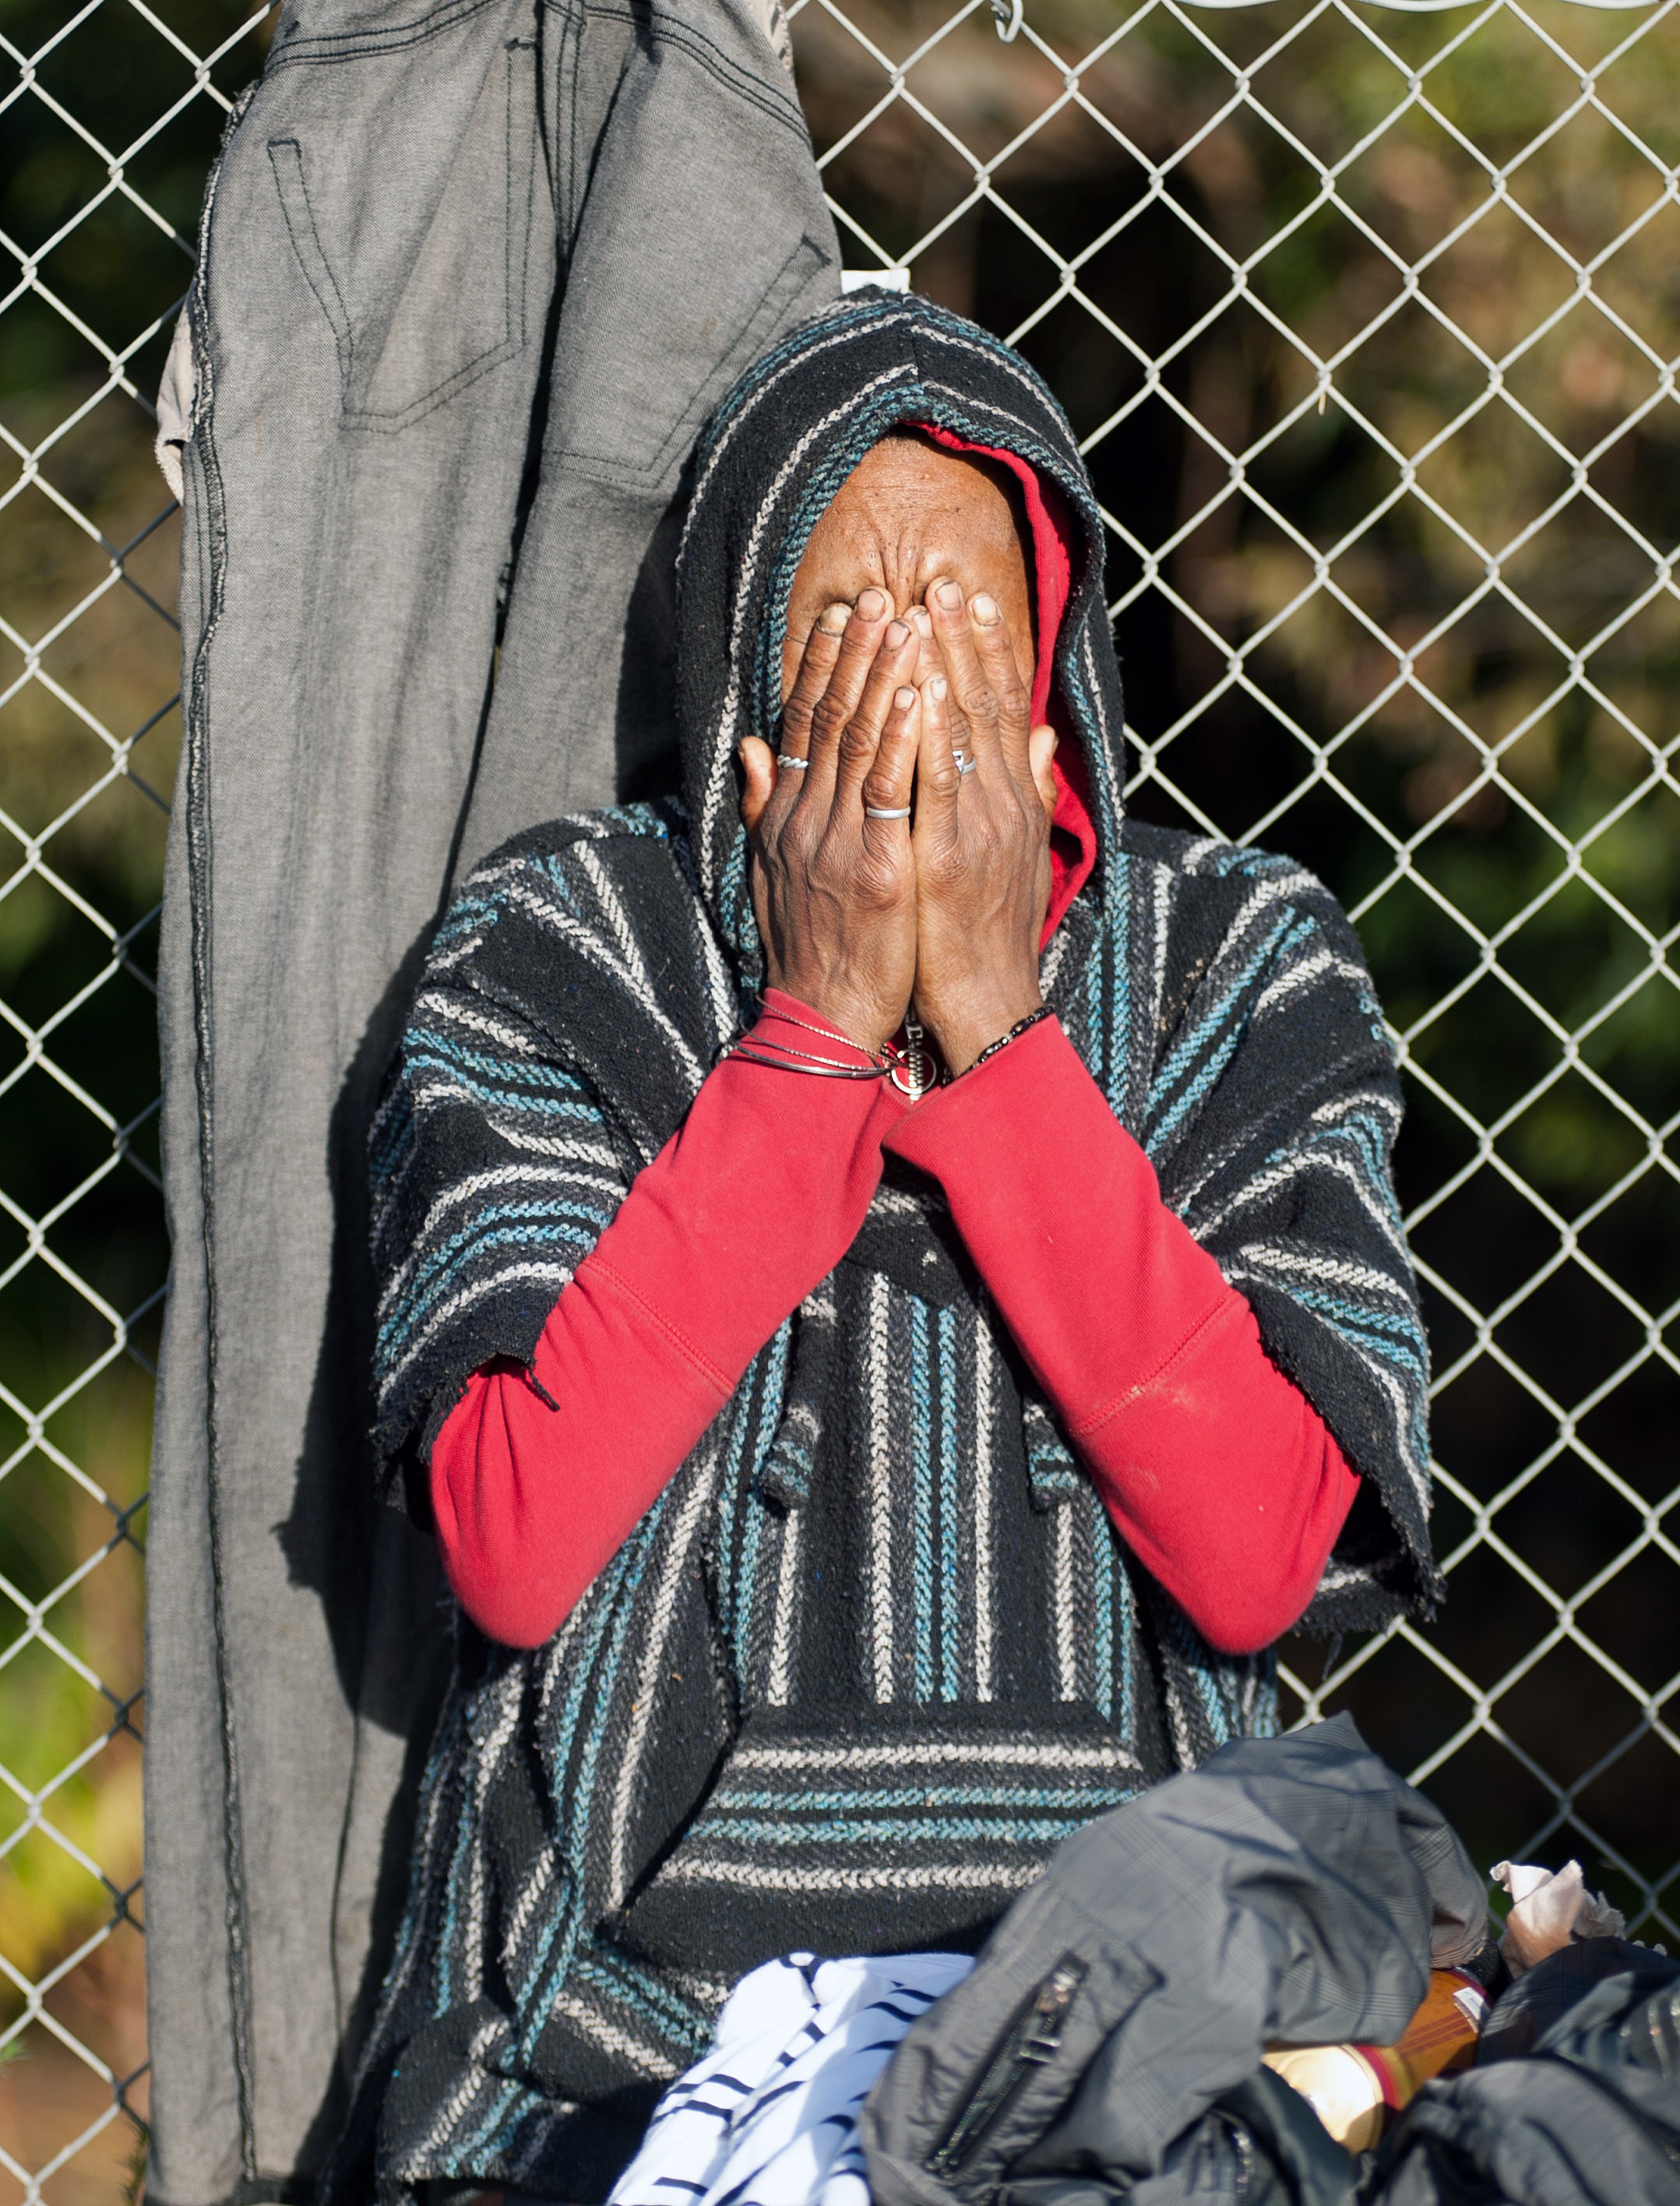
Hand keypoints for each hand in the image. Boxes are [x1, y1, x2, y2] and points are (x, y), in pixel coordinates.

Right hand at [739, 589, 921, 1053]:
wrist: (825, 1020)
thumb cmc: (813, 948)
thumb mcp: (774, 874)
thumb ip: (765, 805)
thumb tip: (752, 745)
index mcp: (786, 819)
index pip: (801, 725)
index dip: (821, 667)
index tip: (841, 616)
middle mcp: (805, 822)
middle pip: (830, 719)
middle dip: (856, 653)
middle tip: (878, 595)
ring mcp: (839, 845)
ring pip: (860, 743)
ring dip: (883, 676)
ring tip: (904, 623)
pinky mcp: (878, 872)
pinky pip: (892, 793)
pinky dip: (904, 740)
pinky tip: (919, 695)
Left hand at [911, 578, 1057, 1074]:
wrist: (989, 1003)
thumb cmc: (989, 934)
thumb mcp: (1017, 857)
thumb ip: (1027, 792)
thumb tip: (1039, 737)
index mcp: (1013, 801)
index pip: (1002, 711)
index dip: (987, 652)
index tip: (968, 601)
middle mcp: (1003, 805)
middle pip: (985, 705)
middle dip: (963, 640)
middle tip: (941, 581)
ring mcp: (979, 828)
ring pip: (963, 730)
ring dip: (944, 665)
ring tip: (924, 610)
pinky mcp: (950, 856)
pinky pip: (937, 781)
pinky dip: (931, 730)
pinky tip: (920, 686)